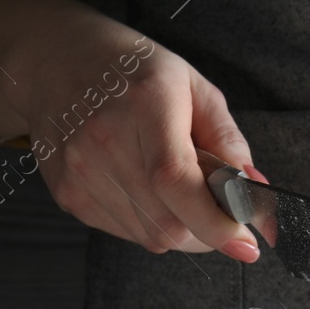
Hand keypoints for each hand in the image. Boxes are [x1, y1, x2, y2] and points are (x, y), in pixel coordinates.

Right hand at [0, 0, 260, 259]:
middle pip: (168, 224)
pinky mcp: (69, 194)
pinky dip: (147, 223)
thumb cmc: (134, 74)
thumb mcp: (193, 88)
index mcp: (145, 104)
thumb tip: (253, 190)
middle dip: (206, 232)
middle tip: (216, 213)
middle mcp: (105, 139)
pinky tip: (141, 187)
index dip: (215, 223)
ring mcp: (81, 171)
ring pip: (149, 237)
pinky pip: (125, 233)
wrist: (56, 63)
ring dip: (177, 228)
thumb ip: (228, 141)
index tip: (245, 244)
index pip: (177, 181)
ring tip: (172, 188)